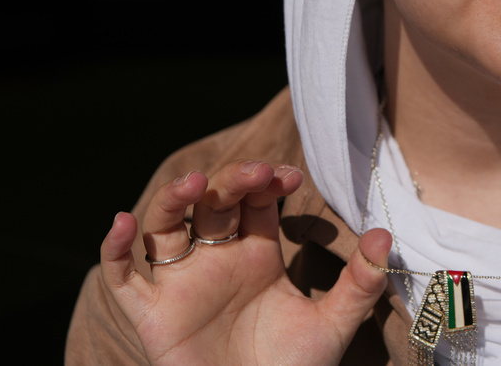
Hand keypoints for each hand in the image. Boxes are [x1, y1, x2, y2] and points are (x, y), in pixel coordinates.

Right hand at [100, 160, 390, 364]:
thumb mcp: (333, 325)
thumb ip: (360, 283)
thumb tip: (386, 235)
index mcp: (257, 253)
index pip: (255, 200)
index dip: (266, 181)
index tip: (289, 176)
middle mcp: (217, 259)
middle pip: (212, 203)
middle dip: (232, 182)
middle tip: (258, 174)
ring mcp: (182, 283)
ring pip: (166, 225)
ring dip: (174, 198)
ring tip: (196, 183)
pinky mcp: (153, 313)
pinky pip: (122, 277)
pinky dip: (115, 249)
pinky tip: (123, 221)